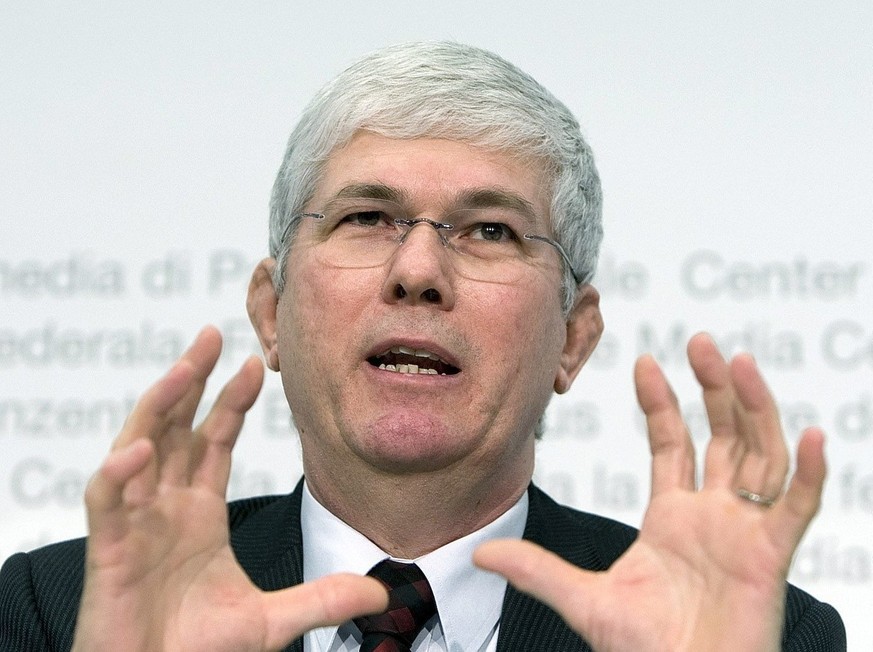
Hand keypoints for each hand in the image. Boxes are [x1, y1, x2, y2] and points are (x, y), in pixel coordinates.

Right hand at [73, 327, 386, 651]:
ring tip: (184, 367)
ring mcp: (135, 522)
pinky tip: (140, 447)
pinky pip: (106, 500)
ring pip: (139, 446)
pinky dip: (118, 472)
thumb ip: (322, 599)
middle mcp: (165, 507)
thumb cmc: (195, 650)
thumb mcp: (270, 620)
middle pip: (176, 426)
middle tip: (211, 334)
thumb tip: (381, 592)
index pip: (214, 440)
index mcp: (198, 513)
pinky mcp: (109, 550)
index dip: (231, 400)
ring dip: (158, 405)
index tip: (255, 363)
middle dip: (191, 379)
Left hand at [475, 333, 825, 651]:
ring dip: (755, 409)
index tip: (645, 361)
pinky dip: (810, 474)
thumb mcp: (585, 599)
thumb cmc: (644, 650)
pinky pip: (797, 508)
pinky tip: (812, 436)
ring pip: (759, 455)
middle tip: (700, 342)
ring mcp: (744, 531)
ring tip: (741, 363)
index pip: (671, 443)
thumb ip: (537, 570)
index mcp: (671, 517)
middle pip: (720, 436)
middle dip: (712, 389)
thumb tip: (481, 555)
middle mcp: (711, 515)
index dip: (661, 401)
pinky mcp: (771, 557)